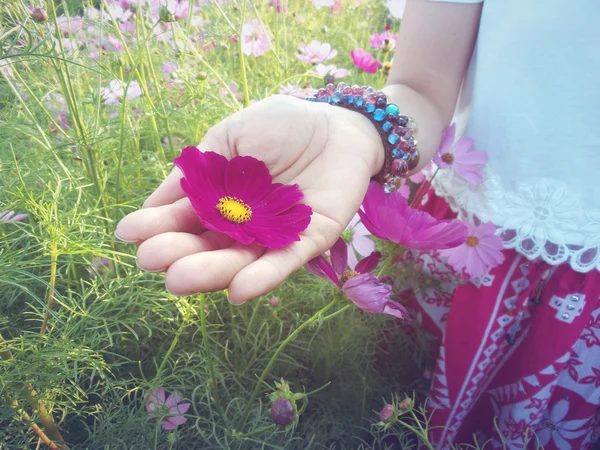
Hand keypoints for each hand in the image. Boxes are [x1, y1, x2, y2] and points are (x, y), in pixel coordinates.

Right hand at [114, 94, 383, 303]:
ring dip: (211, 272)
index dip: (158, 227)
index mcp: (220, 200)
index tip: (129, 234)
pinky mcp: (308, 242)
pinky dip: (263, 277)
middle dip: (179, 254)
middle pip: (208, 246)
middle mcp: (242, 225)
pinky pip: (284, 262)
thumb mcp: (228, 138)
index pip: (185, 219)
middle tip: (151, 260)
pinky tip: (238, 291)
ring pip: (240, 260)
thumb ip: (197, 171)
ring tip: (180, 279)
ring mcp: (274, 236)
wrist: (337, 122)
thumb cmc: (281, 125)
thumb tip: (151, 205)